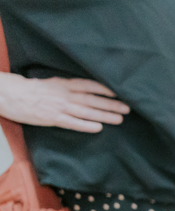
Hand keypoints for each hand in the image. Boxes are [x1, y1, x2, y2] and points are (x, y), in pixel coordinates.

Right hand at [0, 73, 127, 132]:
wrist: (9, 94)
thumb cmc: (31, 89)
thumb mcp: (51, 83)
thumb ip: (67, 86)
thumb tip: (85, 89)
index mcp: (63, 84)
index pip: (88, 85)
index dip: (104, 89)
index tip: (119, 92)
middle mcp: (64, 94)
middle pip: (92, 99)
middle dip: (111, 104)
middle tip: (128, 108)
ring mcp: (59, 107)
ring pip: (86, 111)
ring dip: (104, 115)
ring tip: (119, 119)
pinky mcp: (52, 119)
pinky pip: (72, 123)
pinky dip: (86, 125)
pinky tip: (98, 128)